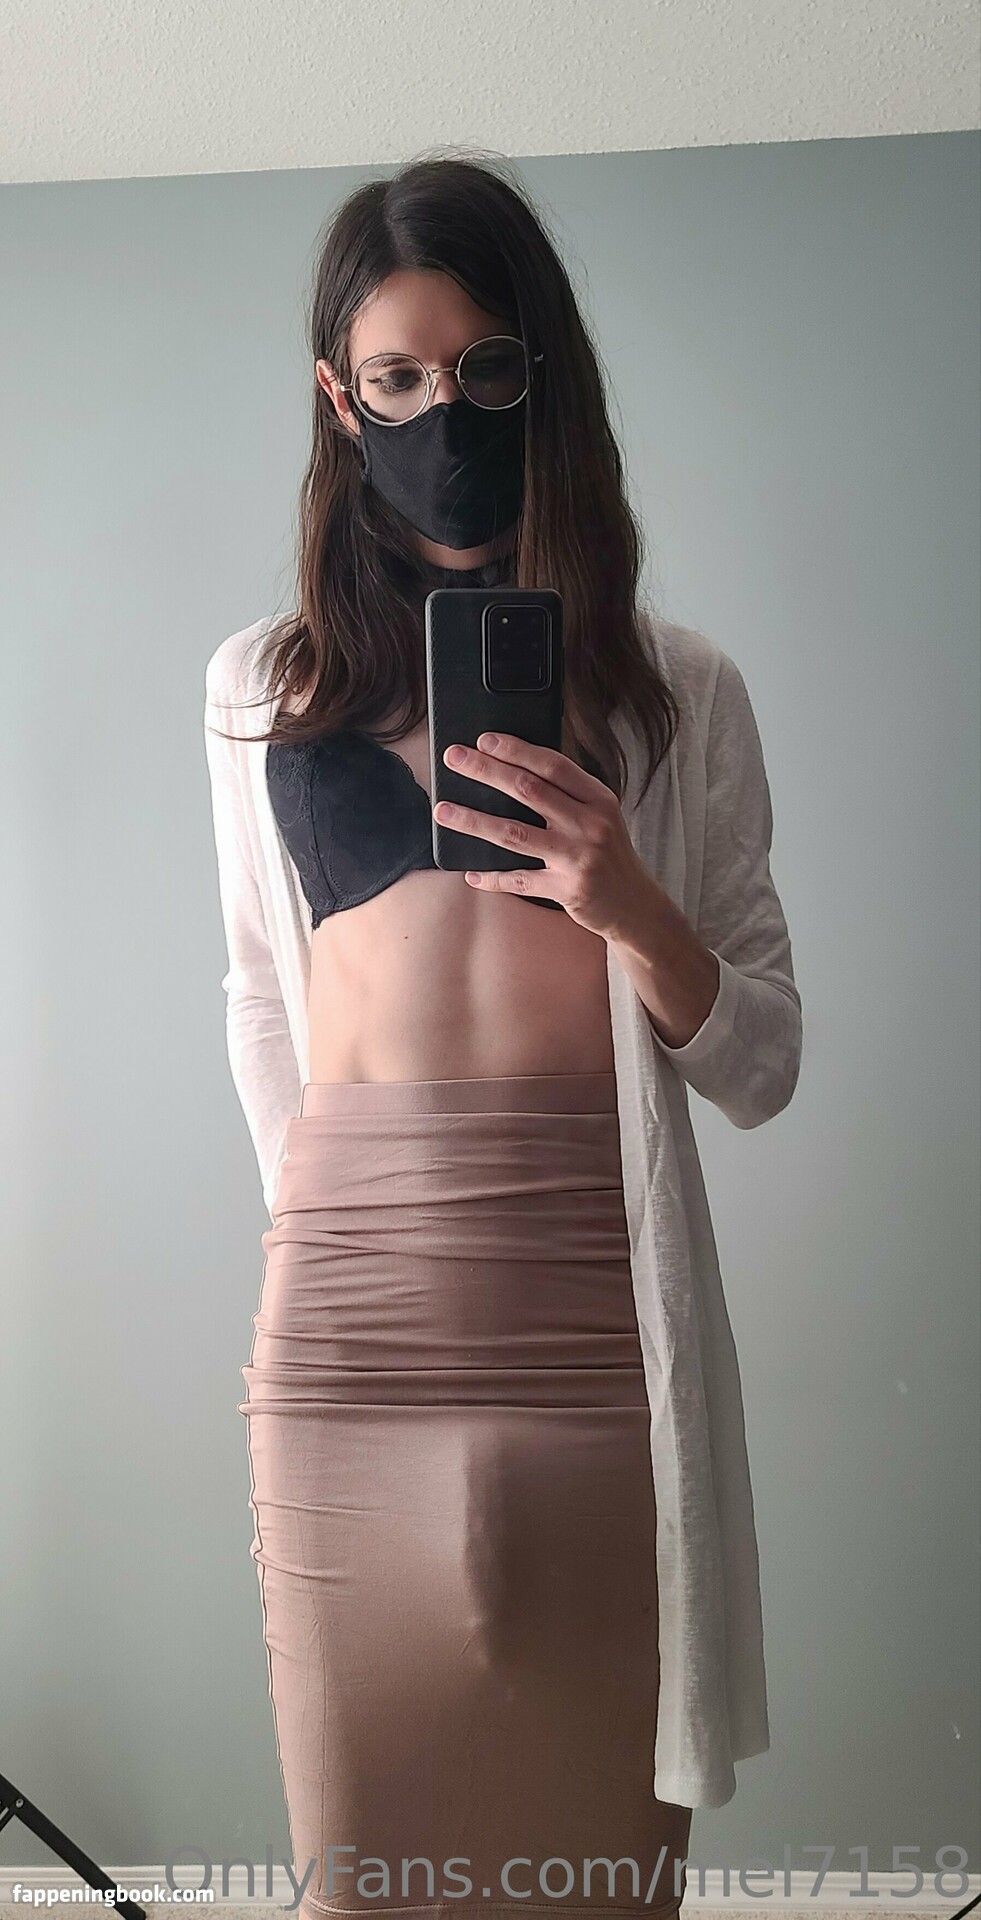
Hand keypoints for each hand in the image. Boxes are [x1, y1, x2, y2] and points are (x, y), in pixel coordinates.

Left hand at [432, 731, 652, 941]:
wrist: (636, 905)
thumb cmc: (610, 854)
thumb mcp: (601, 816)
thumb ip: (568, 795)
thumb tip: (515, 769)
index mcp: (598, 799)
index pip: (552, 765)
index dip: (516, 750)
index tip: (484, 740)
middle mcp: (590, 825)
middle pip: (528, 790)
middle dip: (486, 771)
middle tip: (454, 759)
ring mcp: (578, 858)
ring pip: (514, 834)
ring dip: (474, 820)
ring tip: (444, 810)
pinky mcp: (567, 890)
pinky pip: (519, 880)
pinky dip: (492, 877)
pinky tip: (470, 873)